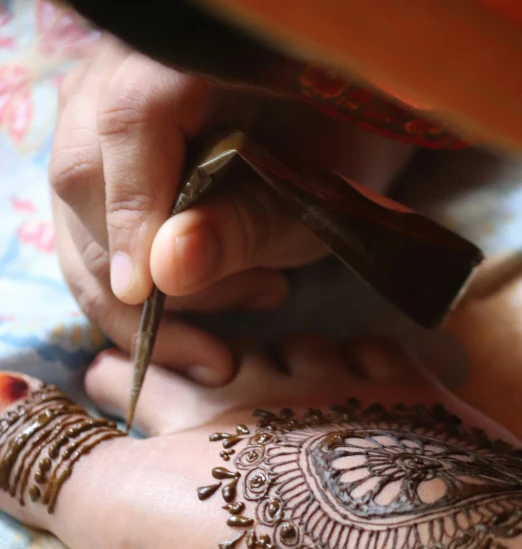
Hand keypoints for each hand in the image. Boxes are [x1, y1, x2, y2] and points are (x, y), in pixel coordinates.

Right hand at [1, 336, 520, 548]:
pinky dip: (366, 354)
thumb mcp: (120, 519)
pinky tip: (364, 358)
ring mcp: (341, 382)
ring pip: (298, 345)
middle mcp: (266, 381)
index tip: (102, 368)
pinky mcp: (411, 396)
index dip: (119, 374)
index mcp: (197, 410)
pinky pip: (378, 352)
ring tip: (275, 356)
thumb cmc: (235, 548)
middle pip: (215, 357)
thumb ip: (60, 470)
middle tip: (179, 353)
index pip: (145, 379)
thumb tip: (6, 416)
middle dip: (186, 351)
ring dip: (278, 349)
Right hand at [50, 34, 411, 381]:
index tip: (145, 297)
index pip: (129, 123)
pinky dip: (144, 276)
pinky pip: (93, 221)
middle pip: (85, 176)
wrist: (341, 118)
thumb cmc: (341, 142)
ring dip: (148, 287)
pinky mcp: (108, 151)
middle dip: (140, 279)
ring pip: (81, 210)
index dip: (130, 216)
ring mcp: (106, 105)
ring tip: (249, 296)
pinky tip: (218, 291)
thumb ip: (240, 227)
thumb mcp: (309, 193)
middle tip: (221, 333)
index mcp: (188, 53)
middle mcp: (127, 64)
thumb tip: (162, 274)